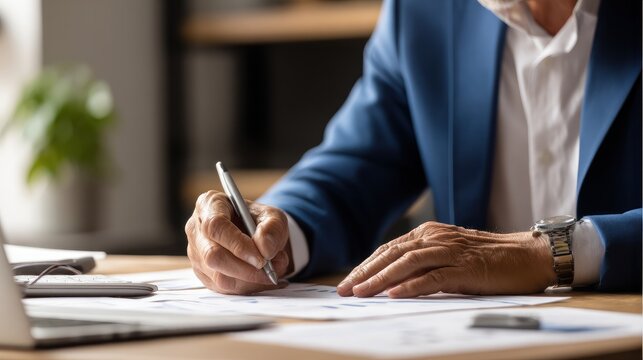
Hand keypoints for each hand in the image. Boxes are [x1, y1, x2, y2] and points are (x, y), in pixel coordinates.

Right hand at [185, 190, 291, 294]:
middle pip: (212, 255)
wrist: (256, 235)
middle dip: (245, 268)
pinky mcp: (203, 274)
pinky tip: (263, 278)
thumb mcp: (273, 216)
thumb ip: (272, 228)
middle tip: (269, 269)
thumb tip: (265, 248)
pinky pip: (224, 288)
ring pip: (219, 276)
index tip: (261, 258)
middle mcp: (196, 229)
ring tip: (272, 270)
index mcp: (209, 204)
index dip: (237, 244)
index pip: (215, 226)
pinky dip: (249, 287)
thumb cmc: (259, 221)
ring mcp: (197, 254)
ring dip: (251, 279)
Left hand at [337, 221, 556, 297]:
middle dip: (365, 272)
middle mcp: (435, 238)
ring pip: (407, 263)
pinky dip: (412, 286)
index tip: (347, 281)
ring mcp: (450, 251)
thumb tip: (393, 282)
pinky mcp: (465, 268)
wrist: (527, 256)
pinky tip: (395, 294)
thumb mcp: (449, 258)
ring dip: (381, 278)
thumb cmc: (487, 261)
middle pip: (392, 254)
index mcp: (429, 233)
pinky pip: (433, 277)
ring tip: (361, 292)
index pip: (389, 249)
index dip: (366, 266)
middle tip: (344, 289)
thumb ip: (424, 264)